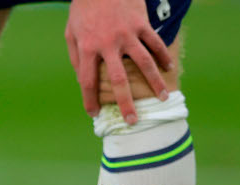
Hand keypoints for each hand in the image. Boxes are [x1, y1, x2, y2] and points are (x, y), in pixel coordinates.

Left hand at [64, 0, 172, 122]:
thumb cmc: (83, 9)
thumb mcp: (71, 33)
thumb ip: (77, 57)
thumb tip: (82, 81)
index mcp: (87, 48)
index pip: (87, 82)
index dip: (90, 100)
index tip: (95, 113)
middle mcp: (107, 43)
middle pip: (118, 80)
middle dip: (126, 102)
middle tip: (133, 120)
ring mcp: (127, 33)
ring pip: (144, 62)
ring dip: (154, 82)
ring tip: (162, 97)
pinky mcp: (141, 23)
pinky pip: (154, 43)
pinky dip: (162, 57)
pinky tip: (168, 69)